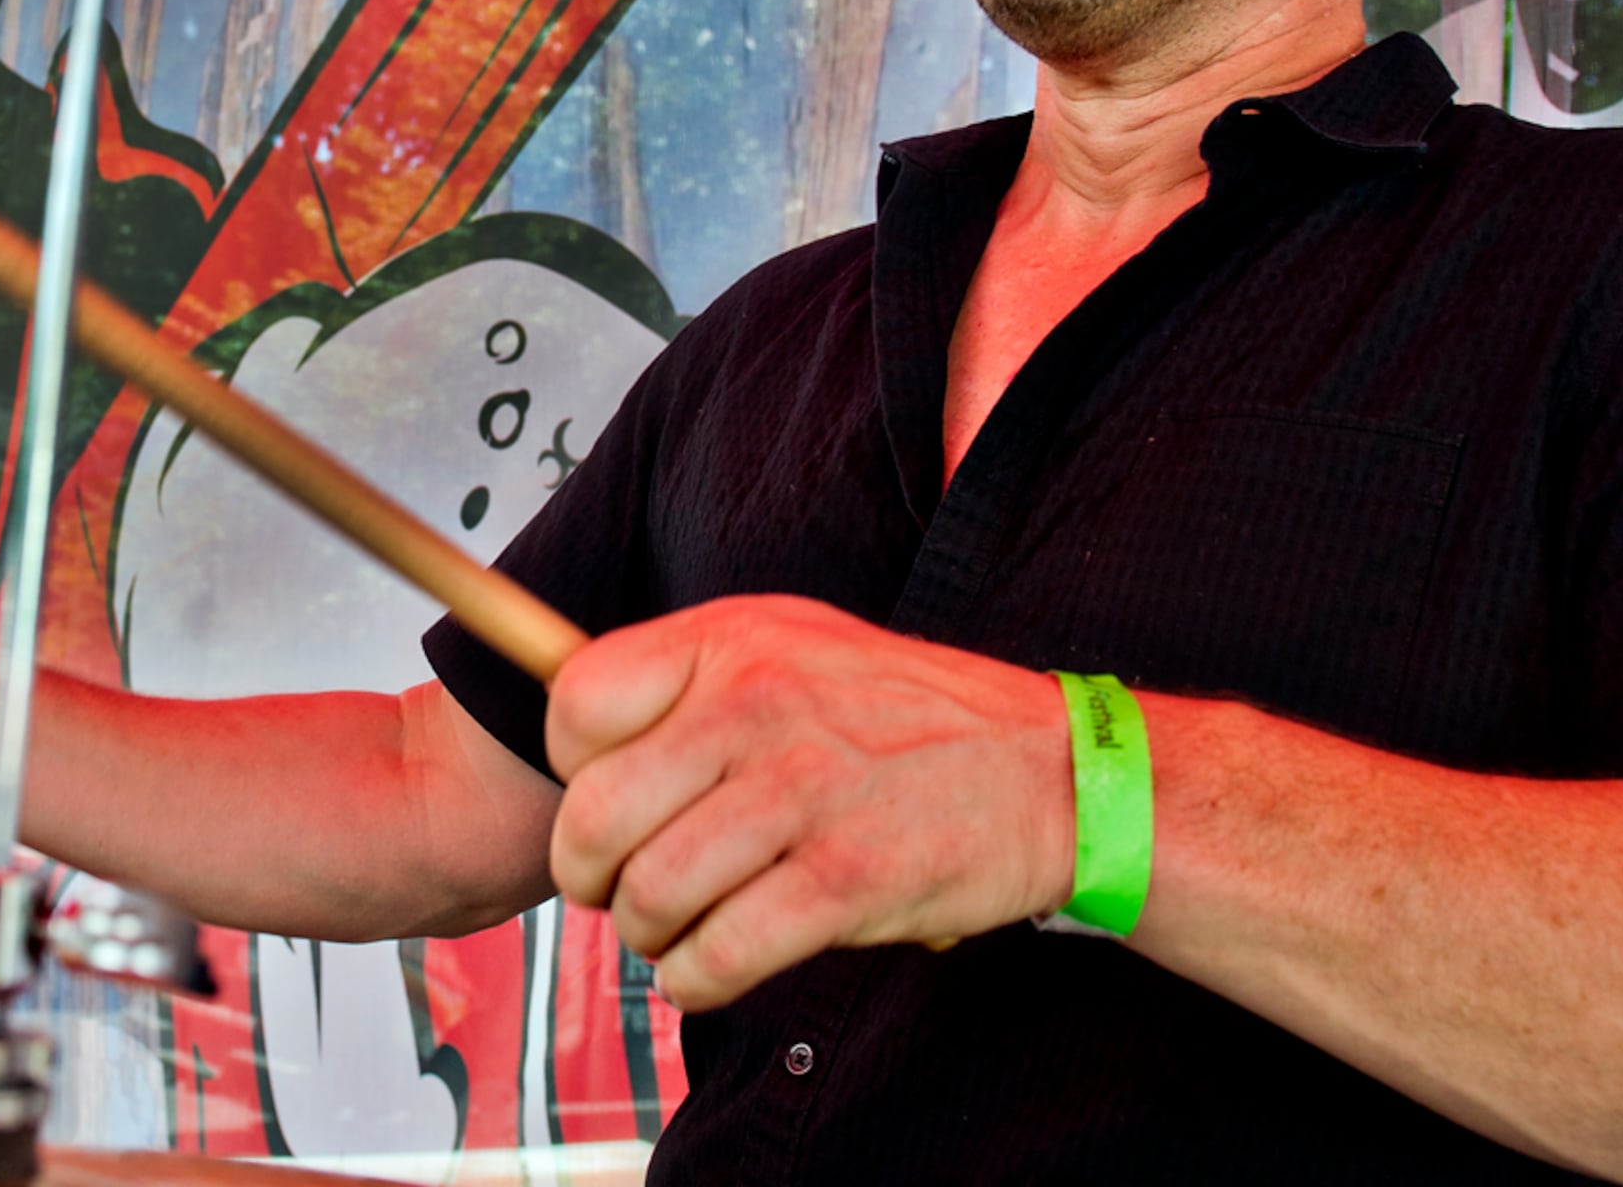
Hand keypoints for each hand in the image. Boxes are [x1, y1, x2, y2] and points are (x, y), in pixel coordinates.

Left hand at [544, 595, 1076, 1010]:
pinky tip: (713, 968)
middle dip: (588, 876)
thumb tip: (574, 714)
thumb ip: (689, 674)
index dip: (570, 769)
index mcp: (732, 641)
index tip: (602, 799)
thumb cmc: (911, 717)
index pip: (576, 704)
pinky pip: (716, 955)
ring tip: (675, 932)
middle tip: (617, 891)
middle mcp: (757, 705)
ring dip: (646, 937)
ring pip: (647, 895)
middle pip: (593, 815)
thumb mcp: (793, 642)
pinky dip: (696, 981)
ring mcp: (803, 792)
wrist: (1052, 772)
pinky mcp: (847, 879)